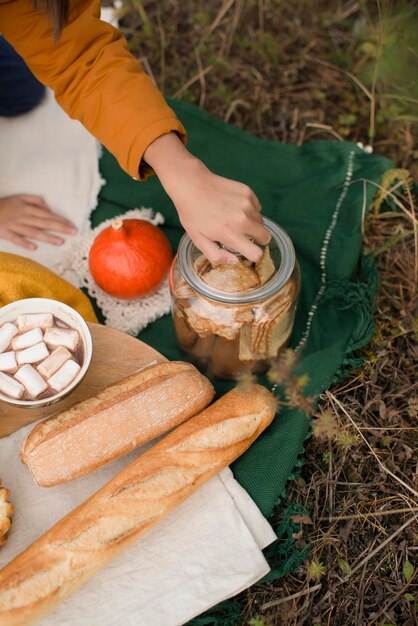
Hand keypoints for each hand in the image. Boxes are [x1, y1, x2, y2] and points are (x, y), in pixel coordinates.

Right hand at [0, 195, 76, 250]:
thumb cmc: (5, 204)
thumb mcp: (20, 198)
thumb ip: (35, 201)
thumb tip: (48, 208)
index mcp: (27, 209)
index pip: (47, 215)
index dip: (60, 220)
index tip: (72, 225)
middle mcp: (23, 217)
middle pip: (44, 223)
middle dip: (60, 228)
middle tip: (73, 232)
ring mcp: (15, 226)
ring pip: (33, 232)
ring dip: (47, 237)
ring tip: (60, 242)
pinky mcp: (6, 233)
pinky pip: (16, 239)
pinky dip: (24, 243)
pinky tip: (34, 248)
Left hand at [143, 133, 269, 264]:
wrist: (191, 185)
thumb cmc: (192, 214)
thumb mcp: (198, 240)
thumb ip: (216, 255)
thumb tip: (235, 261)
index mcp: (229, 234)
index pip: (256, 253)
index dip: (253, 254)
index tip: (247, 251)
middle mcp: (242, 219)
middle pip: (265, 237)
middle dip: (257, 239)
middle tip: (243, 236)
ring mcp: (247, 204)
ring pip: (261, 221)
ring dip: (252, 224)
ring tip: (234, 219)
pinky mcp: (248, 192)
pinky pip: (257, 207)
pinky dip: (250, 210)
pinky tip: (234, 207)